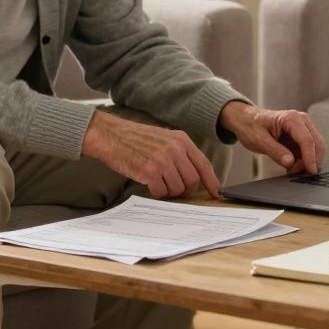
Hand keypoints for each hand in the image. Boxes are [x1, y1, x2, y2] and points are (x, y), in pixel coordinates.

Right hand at [81, 109, 222, 198]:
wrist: (111, 135)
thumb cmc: (136, 139)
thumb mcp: (164, 138)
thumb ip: (180, 153)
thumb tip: (194, 175)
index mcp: (182, 140)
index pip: (204, 164)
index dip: (211, 181)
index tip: (216, 193)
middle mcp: (175, 149)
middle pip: (192, 181)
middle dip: (185, 190)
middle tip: (173, 188)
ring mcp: (163, 160)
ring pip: (178, 189)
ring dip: (169, 192)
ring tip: (158, 182)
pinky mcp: (149, 171)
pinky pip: (161, 192)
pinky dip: (156, 193)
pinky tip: (149, 184)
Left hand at [219, 101, 326, 173]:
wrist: (246, 120)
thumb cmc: (251, 125)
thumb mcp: (259, 140)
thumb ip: (275, 151)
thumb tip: (290, 162)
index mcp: (291, 118)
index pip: (307, 140)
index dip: (310, 157)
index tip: (310, 171)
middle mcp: (301, 121)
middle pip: (316, 144)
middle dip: (310, 161)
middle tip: (296, 173)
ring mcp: (302, 128)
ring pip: (314, 149)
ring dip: (306, 162)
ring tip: (290, 170)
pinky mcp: (301, 136)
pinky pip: (308, 151)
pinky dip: (303, 161)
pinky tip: (291, 166)